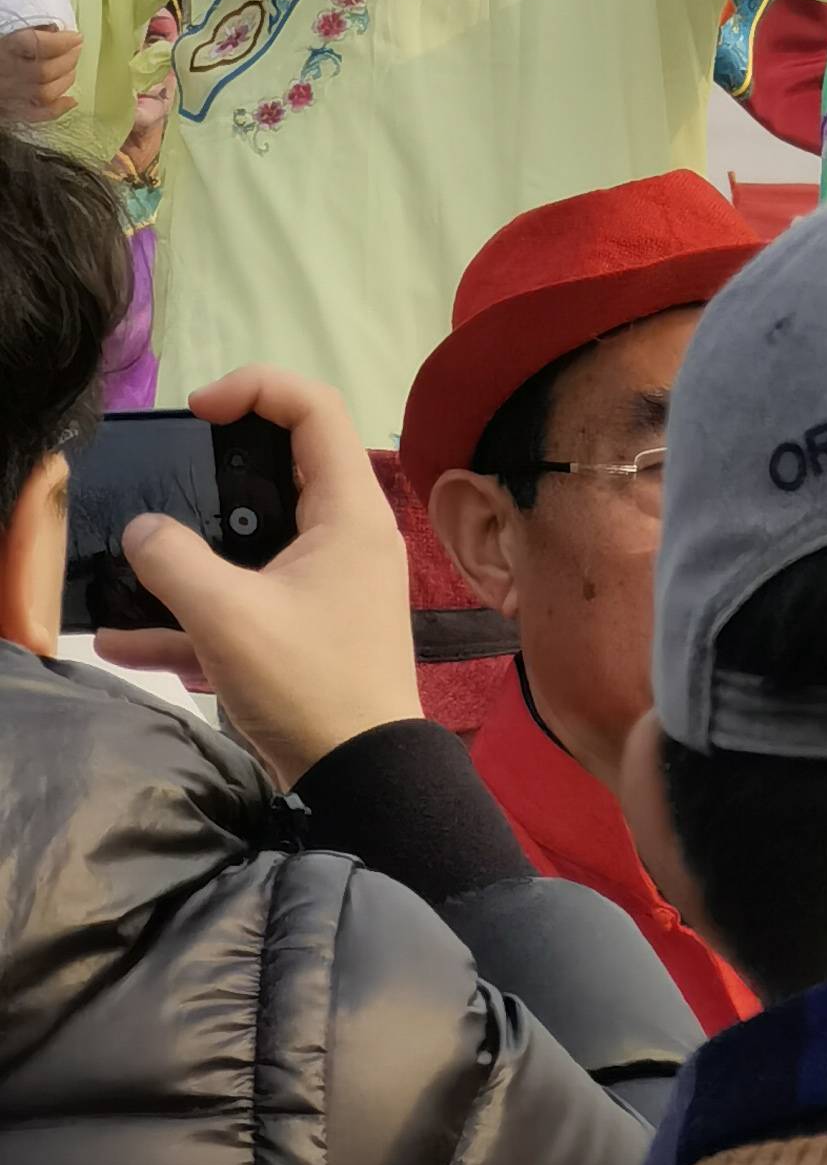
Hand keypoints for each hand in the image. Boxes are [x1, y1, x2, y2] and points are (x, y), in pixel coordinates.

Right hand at [0, 26, 78, 122]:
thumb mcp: (9, 33)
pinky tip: (70, 100)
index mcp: (7, 49)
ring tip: (71, 69)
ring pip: (44, 93)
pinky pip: (37, 115)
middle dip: (68, 59)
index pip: (36, 45)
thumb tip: (56, 29)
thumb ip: (31, 30)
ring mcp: (11, 95)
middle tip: (76, 50)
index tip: (76, 37)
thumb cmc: (1, 52)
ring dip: (65, 80)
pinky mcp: (13, 111)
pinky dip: (58, 108)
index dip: (62, 42)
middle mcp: (8, 73)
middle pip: (45, 71)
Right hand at [96, 364, 420, 789]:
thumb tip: (143, 530)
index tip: (200, 410)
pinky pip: (246, 603)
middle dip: (215, 473)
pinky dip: (195, 616)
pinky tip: (127, 640)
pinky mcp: (306, 630)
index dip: (258, 388)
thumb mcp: (229, 618)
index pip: (315, 409)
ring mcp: (327, 584)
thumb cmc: (308, 681)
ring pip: (252, 545)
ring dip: (192, 557)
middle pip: (281, 471)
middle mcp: (345, 535)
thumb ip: (176, 564)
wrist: (361, 776)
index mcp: (347, 510)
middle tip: (169, 478)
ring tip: (131, 565)